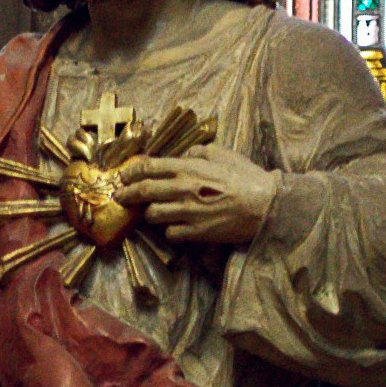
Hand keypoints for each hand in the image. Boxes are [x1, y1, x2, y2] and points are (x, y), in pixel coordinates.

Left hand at [120, 154, 277, 245]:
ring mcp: (188, 212)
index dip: (131, 171)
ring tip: (150, 212)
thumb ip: (198, 152)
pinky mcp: (196, 232)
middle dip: (127, 194)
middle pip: (144, 191)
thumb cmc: (246, 176)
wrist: (265, 205)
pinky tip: (174, 227)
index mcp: (188, 167)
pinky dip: (169, 230)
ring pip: (153, 214)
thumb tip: (184, 156)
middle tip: (120, 196)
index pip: (149, 167)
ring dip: (149, 213)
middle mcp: (182, 188)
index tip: (124, 175)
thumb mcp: (222, 153)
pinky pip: (171, 233)